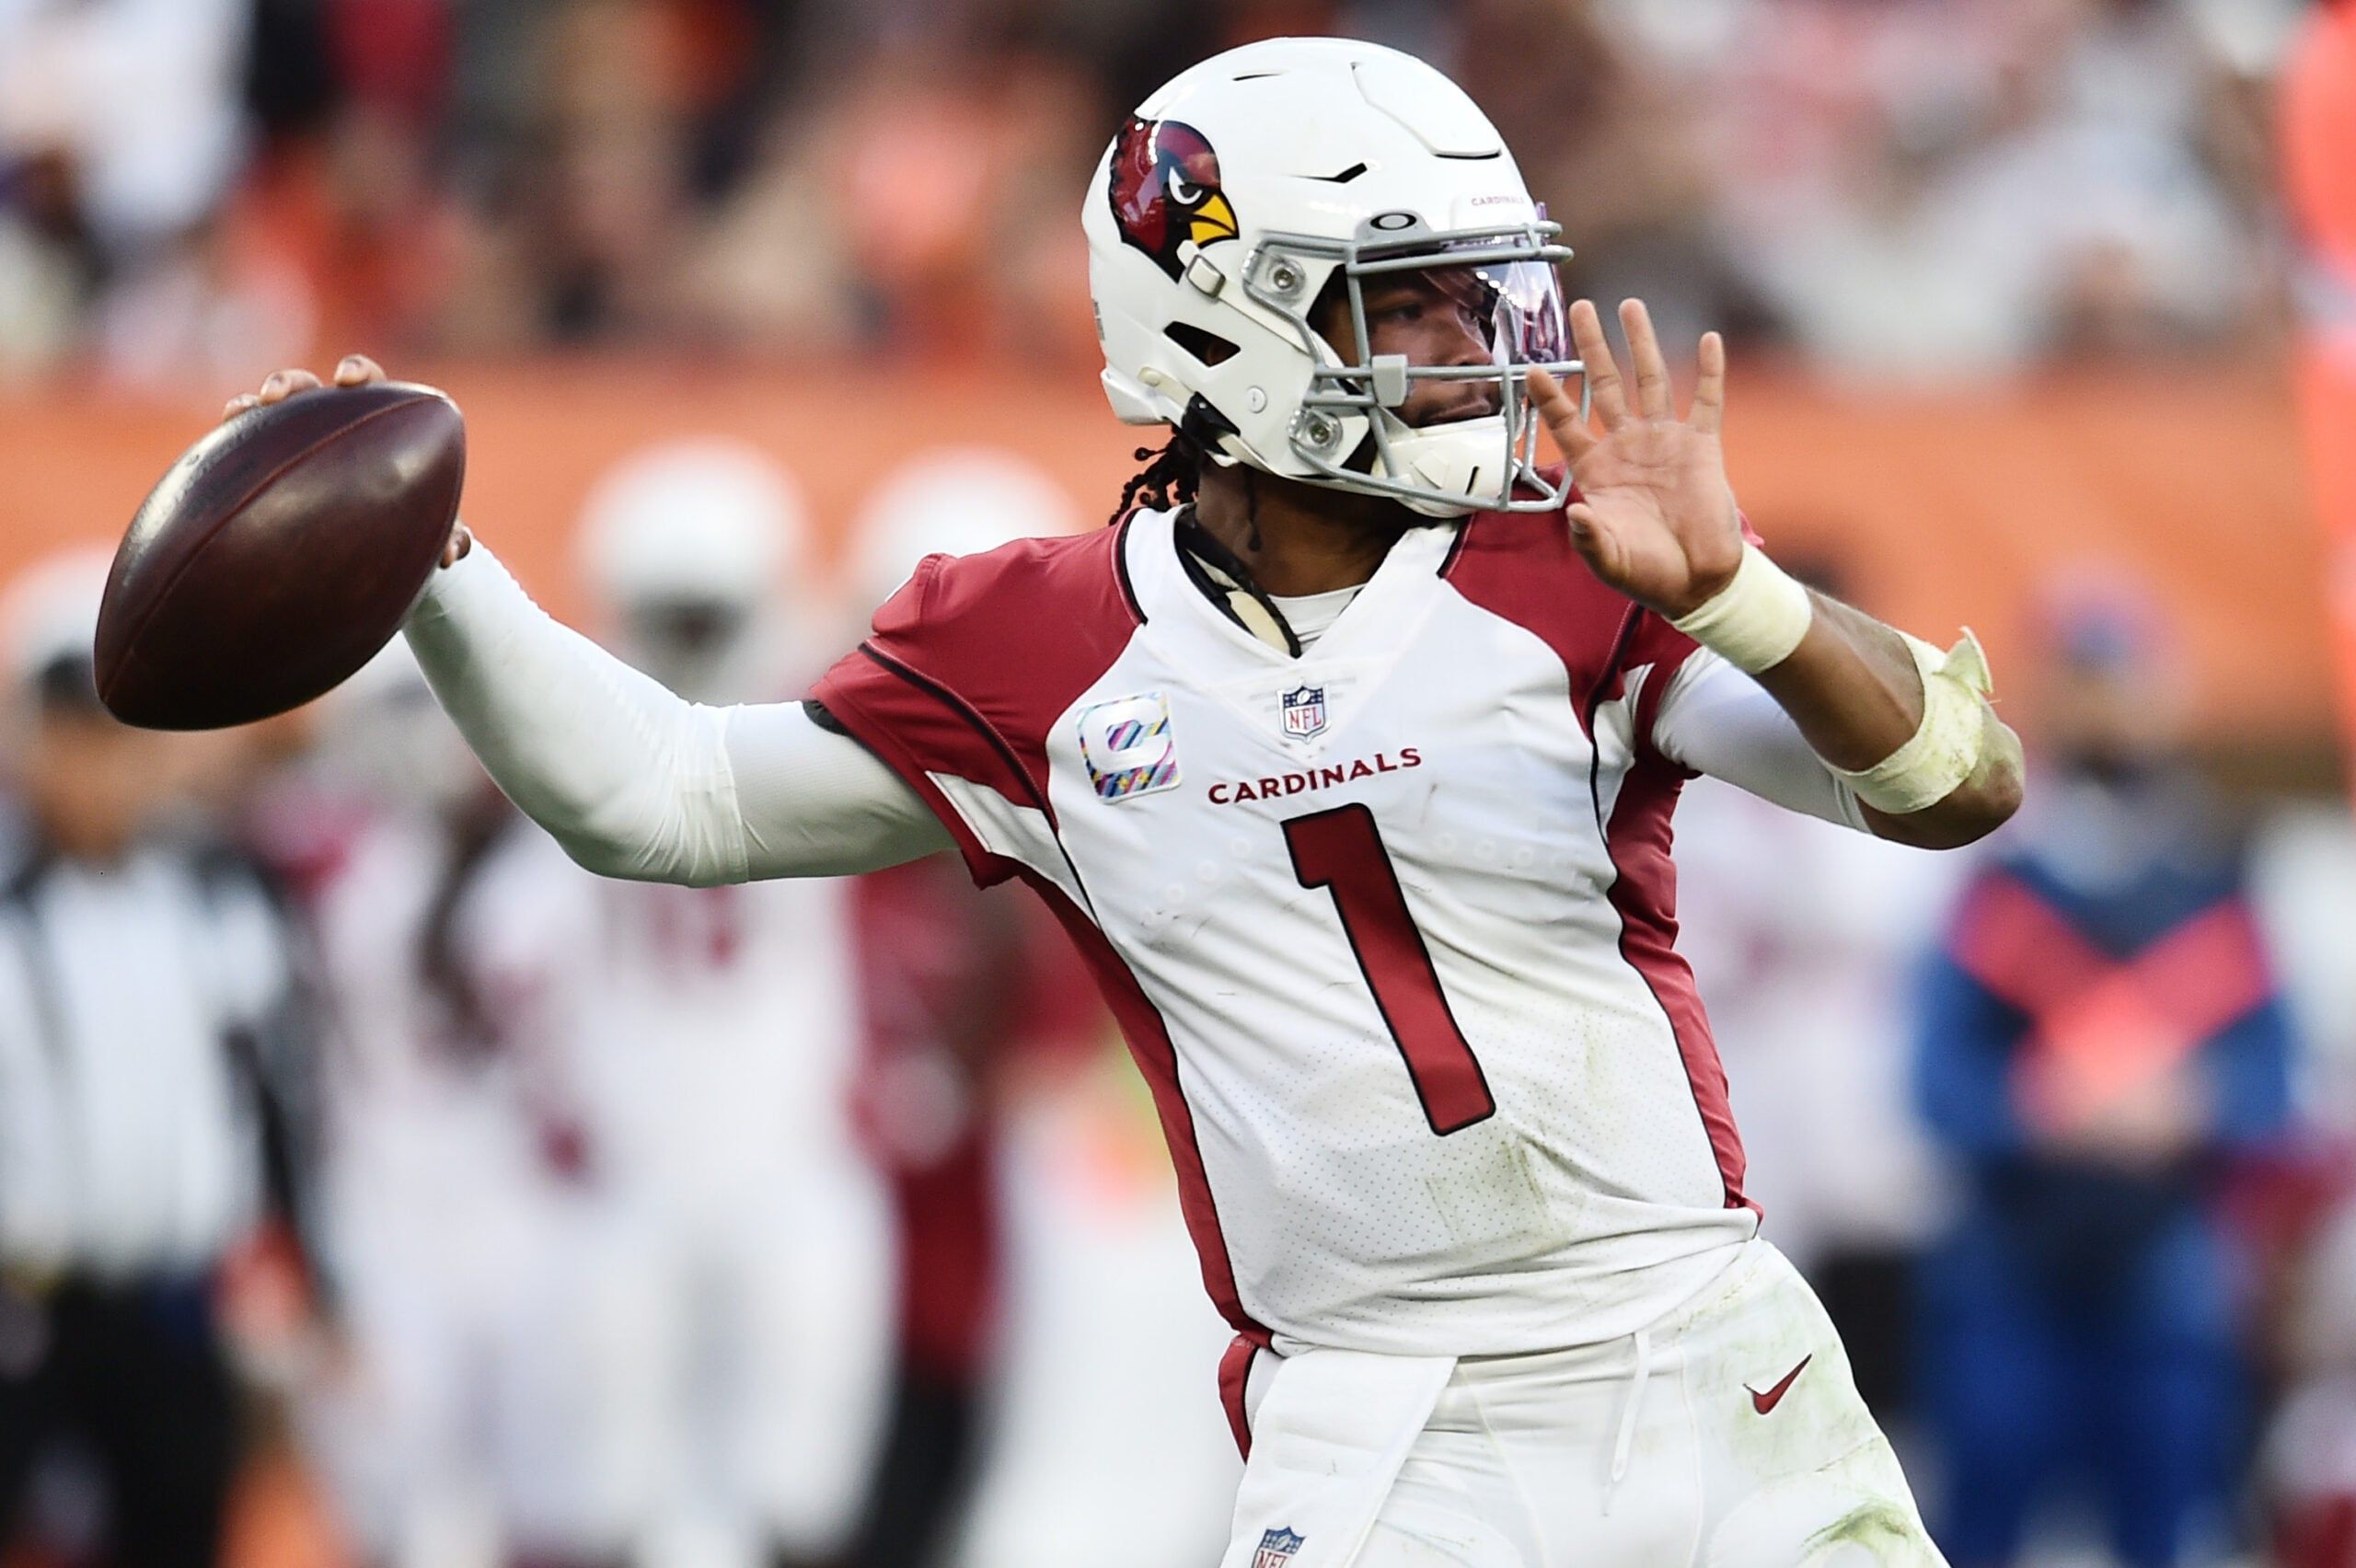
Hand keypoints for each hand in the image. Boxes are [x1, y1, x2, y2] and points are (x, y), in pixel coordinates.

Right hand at [224, 355, 472, 568]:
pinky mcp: (268, 468)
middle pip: (308, 389)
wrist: (381, 552)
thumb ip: (450, 535)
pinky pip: (243, 455)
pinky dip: (229, 453)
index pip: (369, 382)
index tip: (350, 380)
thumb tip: (453, 551)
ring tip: (237, 415)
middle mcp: (332, 425)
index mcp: (377, 421)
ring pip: (266, 419)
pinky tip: (209, 466)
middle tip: (278, 396)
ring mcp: (295, 443)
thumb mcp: (433, 530)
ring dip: (249, 409)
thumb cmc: (414, 526)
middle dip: (290, 383)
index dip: (358, 372)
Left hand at [1526, 299, 1738, 619]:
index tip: (1531, 369)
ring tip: (1631, 305)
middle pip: (1605, 385)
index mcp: (1596, 469)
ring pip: (1651, 380)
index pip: (1567, 423)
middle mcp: (1627, 446)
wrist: (1696, 582)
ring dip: (1642, 343)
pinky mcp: (1703, 447)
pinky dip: (1710, 371)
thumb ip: (1589, 537)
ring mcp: (1665, 442)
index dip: (1551, 396)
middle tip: (1581, 307)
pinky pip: (1707, 401)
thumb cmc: (1645, 572)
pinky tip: (1708, 340)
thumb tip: (1574, 513)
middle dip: (1594, 346)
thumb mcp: (1609, 559)